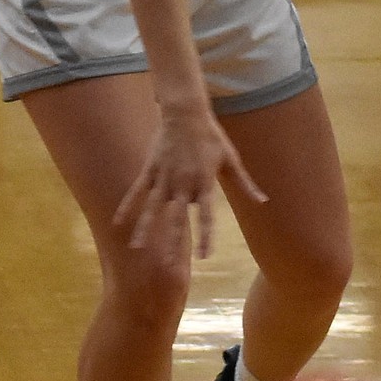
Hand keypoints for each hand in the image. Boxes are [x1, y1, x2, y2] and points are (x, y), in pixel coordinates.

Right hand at [113, 103, 266, 258]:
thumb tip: (263, 201)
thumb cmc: (211, 136)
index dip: (205, 236)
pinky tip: (118, 222)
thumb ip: (244, 183)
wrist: (186, 113)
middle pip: (177, 219)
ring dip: (145, 229)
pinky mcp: (150, 169)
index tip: (203, 256)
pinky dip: (128, 206)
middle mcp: (182, 184)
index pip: (206, 216)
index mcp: (204, 183)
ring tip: (137, 249)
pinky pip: (137, 191)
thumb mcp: (231, 159)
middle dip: (172, 243)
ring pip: (153, 209)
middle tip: (167, 267)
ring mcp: (164, 177)